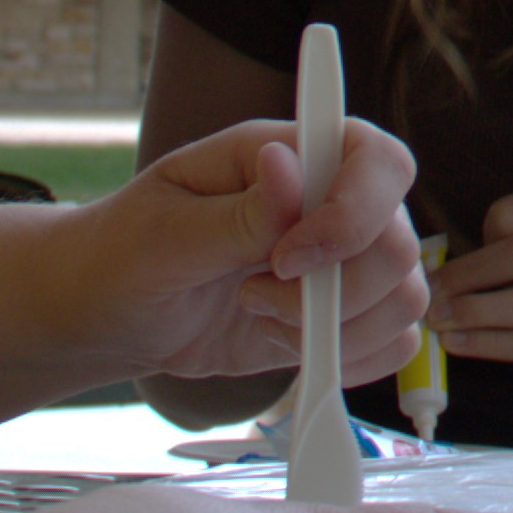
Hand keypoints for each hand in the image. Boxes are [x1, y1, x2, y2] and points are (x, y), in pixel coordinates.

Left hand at [99, 114, 434, 391]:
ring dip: (336, 327)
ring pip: (403, 296)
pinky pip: (392, 340)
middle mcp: (329, 201)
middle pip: (399, 242)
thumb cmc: (122, 252)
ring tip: (259, 313)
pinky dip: (353, 358)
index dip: (355, 213)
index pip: (376, 161)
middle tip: (252, 293)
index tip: (288, 258)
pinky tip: (292, 350)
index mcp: (289, 154)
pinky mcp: (337, 315)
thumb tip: (287, 166)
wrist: (109, 313)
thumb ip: (237, 212)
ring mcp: (340, 261)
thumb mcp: (163, 232)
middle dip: (334, 290)